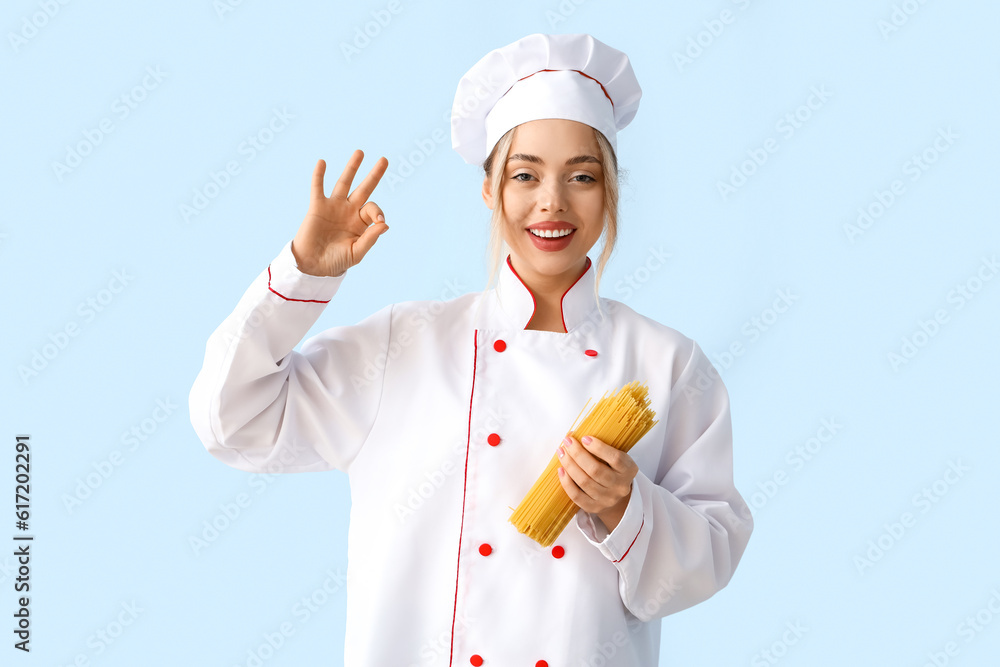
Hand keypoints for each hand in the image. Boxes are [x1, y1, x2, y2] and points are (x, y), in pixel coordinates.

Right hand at [291, 150, 388, 276]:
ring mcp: (333, 207)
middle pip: (364, 188)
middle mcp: (349, 211)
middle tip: (384, 160)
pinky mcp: (317, 207)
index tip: (379, 220)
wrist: (313, 265)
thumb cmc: (336, 261)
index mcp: (360, 222)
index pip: (373, 209)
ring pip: (344, 183)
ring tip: (360, 152)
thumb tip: (385, 224)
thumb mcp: (356, 253)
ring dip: (352, 168)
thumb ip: (370, 238)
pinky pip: (318, 188)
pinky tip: (322, 162)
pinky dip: (319, 175)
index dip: (378, 211)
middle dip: (374, 175)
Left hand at [556, 434, 638, 532]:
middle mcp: (620, 486)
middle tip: (567, 442)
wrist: (616, 496)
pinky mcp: (594, 508)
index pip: (615, 459)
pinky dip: (566, 482)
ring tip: (561, 453)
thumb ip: (600, 447)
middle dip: (578, 454)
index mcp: (628, 470)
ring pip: (584, 482)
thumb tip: (573, 434)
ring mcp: (607, 499)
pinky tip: (561, 469)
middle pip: (596, 470)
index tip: (584, 438)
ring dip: (569, 465)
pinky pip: (577, 496)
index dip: (599, 448)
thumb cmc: (612, 469)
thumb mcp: (614, 457)